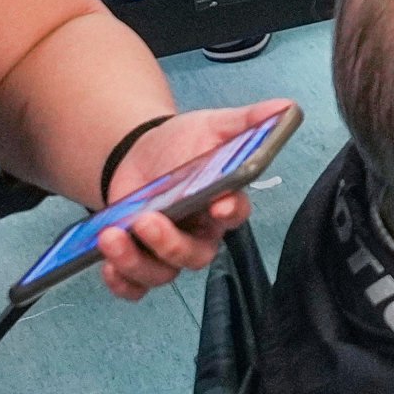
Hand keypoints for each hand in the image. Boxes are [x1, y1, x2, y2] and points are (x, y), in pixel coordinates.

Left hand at [91, 100, 295, 299]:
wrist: (143, 152)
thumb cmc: (185, 144)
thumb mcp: (214, 125)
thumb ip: (249, 121)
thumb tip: (286, 107)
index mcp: (222, 204)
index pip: (234, 215)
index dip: (228, 213)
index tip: (218, 204)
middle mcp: (199, 235)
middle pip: (194, 255)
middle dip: (170, 243)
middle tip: (146, 221)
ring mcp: (168, 251)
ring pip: (162, 273)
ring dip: (135, 262)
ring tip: (112, 236)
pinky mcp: (140, 259)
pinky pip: (136, 286)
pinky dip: (122, 283)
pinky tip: (107, 266)